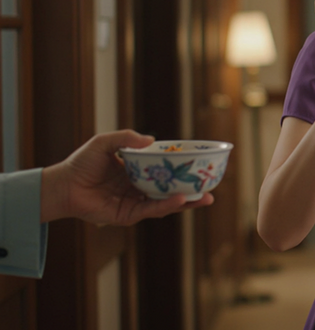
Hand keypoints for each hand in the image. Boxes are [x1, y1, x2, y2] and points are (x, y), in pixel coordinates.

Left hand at [40, 130, 213, 224]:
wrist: (63, 185)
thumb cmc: (83, 162)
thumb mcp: (106, 142)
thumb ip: (127, 138)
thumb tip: (151, 139)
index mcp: (140, 172)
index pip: (167, 171)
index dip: (183, 170)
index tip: (201, 167)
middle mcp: (141, 188)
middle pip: (172, 190)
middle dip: (193, 191)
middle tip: (212, 187)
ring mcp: (136, 203)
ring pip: (166, 203)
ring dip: (186, 201)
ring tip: (204, 197)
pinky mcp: (128, 215)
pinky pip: (151, 210)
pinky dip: (166, 206)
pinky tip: (179, 199)